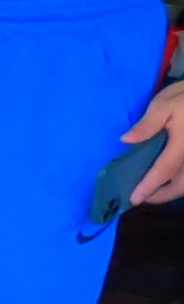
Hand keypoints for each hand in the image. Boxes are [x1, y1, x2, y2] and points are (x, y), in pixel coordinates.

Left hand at [125, 83, 183, 203]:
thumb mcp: (165, 104)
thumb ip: (148, 124)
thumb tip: (125, 140)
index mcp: (183, 145)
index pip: (164, 170)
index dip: (149, 186)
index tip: (134, 200)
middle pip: (181, 185)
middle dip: (162, 195)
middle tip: (141, 197)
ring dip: (172, 190)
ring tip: (152, 190)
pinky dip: (179, 181)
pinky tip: (166, 178)